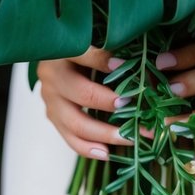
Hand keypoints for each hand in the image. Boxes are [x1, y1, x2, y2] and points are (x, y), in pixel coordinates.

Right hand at [37, 47, 133, 161]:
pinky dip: (88, 148)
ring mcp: (50, 98)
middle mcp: (52, 74)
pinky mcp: (52, 115)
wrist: (56, 58)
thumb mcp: (95, 41)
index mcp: (64, 50)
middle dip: (110, 103)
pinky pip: (69, 137)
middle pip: (82, 94)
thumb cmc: (83, 46)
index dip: (105, 62)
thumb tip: (144, 71)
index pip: (85, 55)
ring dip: (105, 133)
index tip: (127, 66)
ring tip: (130, 139)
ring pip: (75, 122)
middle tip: (134, 108)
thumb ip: (115, 50)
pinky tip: (106, 153)